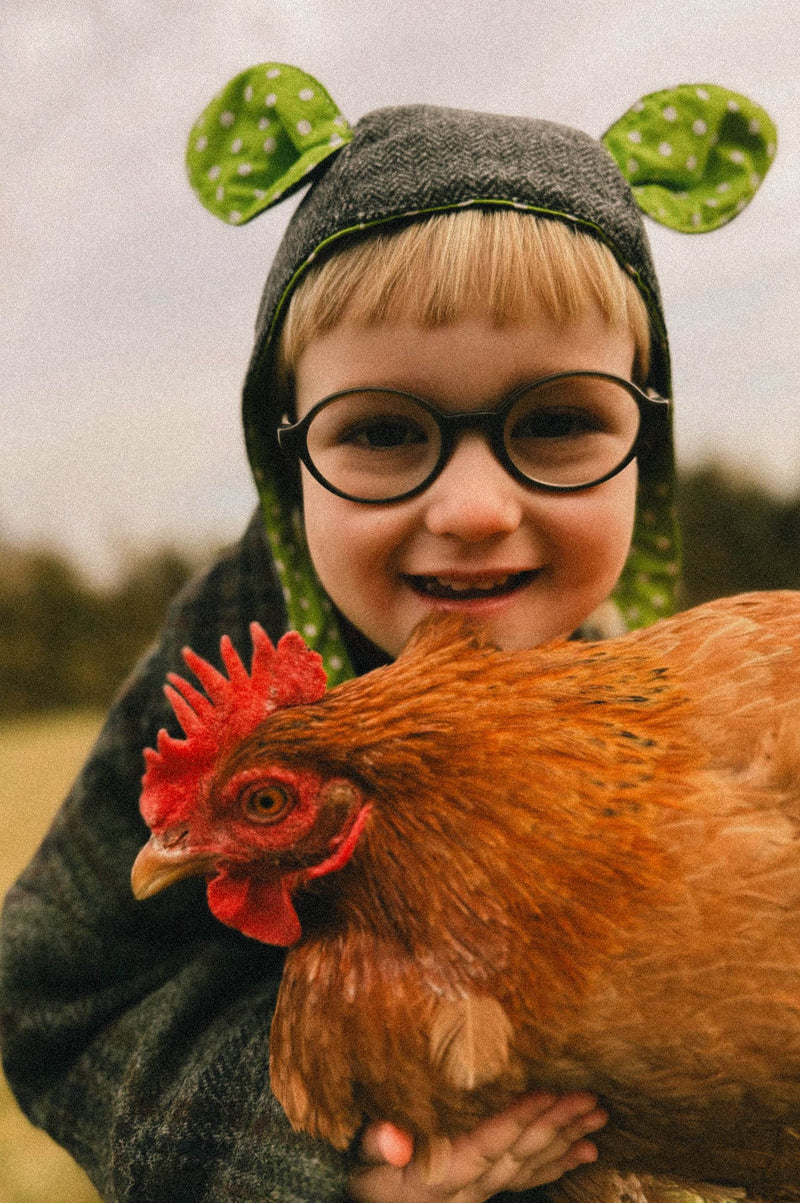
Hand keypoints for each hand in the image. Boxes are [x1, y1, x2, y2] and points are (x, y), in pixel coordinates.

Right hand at [347, 1091, 606, 1202]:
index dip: (519, 1118)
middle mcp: (469, 1189)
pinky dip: (558, 1164)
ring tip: (597, 1120)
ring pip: (531, 1166)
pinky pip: (528, 1179)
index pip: (489, 1143)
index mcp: (442, 1176)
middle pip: (521, 1154)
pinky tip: (583, 1151)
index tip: (549, 1092)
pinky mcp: (485, 1193)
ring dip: (566, 1140)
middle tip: (591, 1100)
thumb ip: (376, 1145)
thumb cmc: (364, 1181)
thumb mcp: (359, 1162)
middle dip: (557, 1125)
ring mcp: (481, 1194)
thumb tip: (395, 1139)